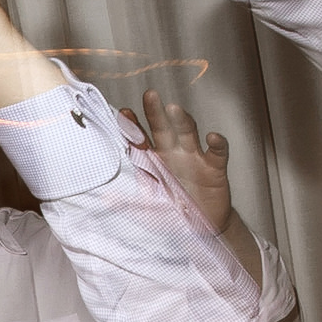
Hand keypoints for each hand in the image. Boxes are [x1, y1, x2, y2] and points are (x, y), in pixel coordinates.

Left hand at [118, 92, 233, 231]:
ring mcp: (195, 158)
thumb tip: (104, 198)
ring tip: (174, 109)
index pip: (141, 140)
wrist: (202, 225)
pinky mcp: (214, 168)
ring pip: (188, 133)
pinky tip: (212, 137)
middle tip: (149, 95)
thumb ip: (128, 201)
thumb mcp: (148, 208)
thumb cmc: (173, 211)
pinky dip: (217, 144)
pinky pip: (217, 153)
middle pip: (163, 128)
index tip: (123, 113)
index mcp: (155, 161)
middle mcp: (174, 154)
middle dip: (156, 112)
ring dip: (182, 120)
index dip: (132, 126)